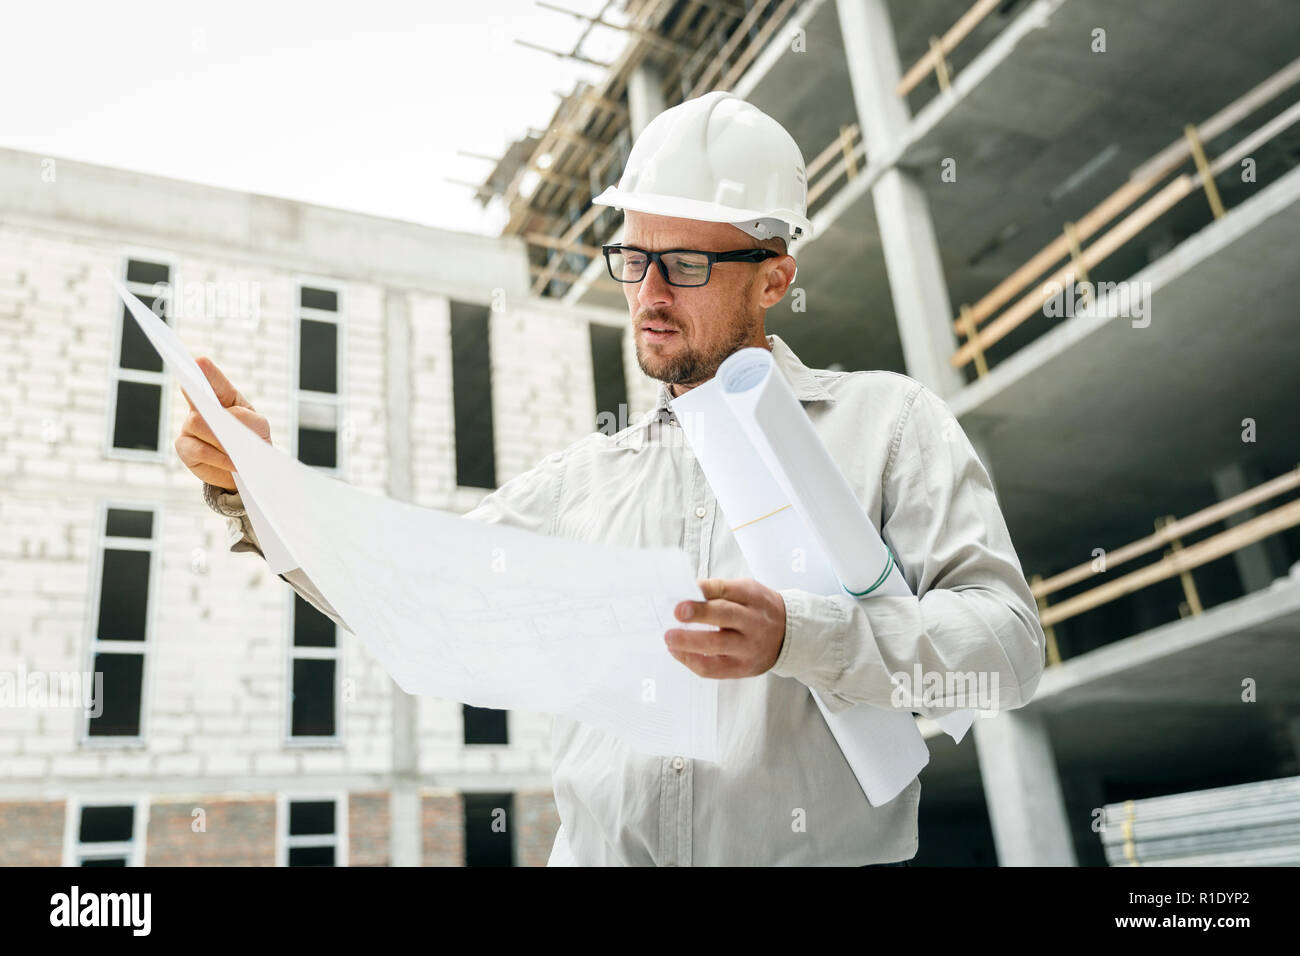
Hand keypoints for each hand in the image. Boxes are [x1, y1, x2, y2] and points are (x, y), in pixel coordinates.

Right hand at [174, 357, 270, 490]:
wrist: (248, 470)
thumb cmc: (253, 442)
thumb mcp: (259, 427)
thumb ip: (245, 418)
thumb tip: (226, 416)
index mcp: (222, 397)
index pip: (212, 380)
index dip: (205, 371)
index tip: (199, 361)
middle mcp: (201, 408)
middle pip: (197, 399)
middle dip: (209, 406)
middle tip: (220, 414)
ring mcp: (190, 427)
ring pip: (197, 424)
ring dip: (220, 439)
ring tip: (238, 451)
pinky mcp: (185, 448)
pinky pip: (198, 450)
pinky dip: (218, 457)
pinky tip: (232, 463)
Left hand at [664, 578, 786, 678]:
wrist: (789, 635)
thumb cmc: (758, 609)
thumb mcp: (747, 591)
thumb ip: (719, 591)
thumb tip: (685, 594)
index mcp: (753, 598)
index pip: (729, 590)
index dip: (707, 589)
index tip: (688, 588)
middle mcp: (753, 623)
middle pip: (725, 616)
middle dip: (700, 614)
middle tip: (677, 611)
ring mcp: (748, 648)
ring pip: (717, 645)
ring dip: (689, 642)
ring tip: (669, 637)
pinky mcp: (742, 668)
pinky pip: (714, 668)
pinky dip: (692, 661)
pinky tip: (678, 652)